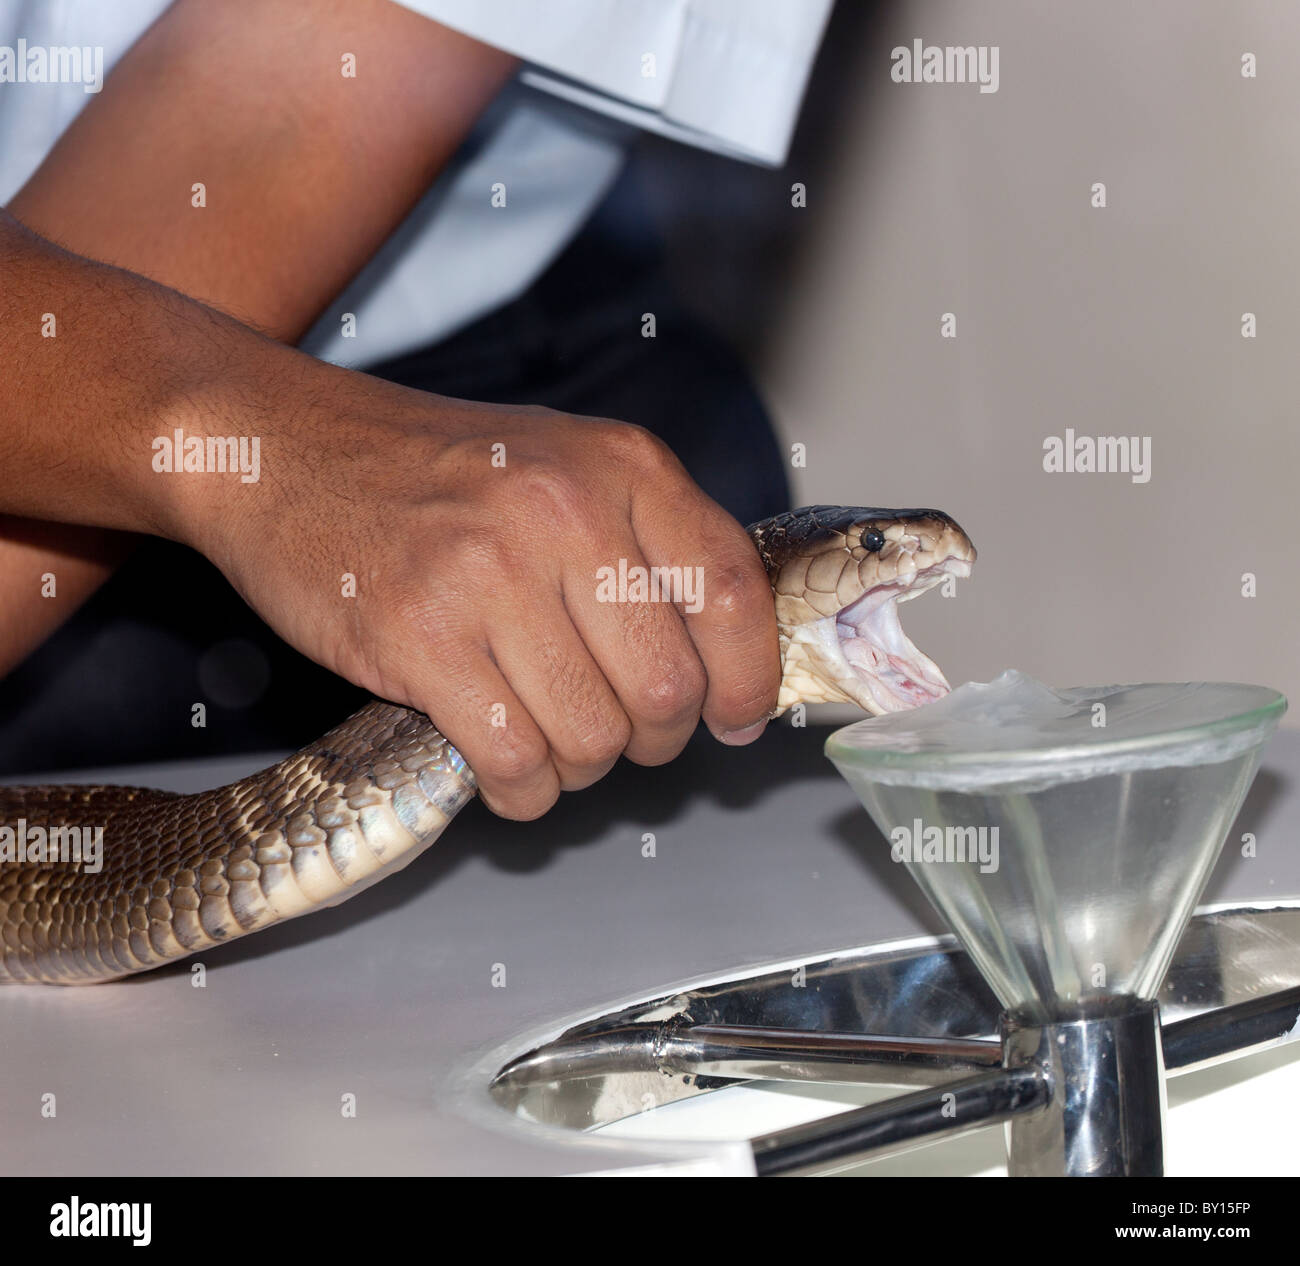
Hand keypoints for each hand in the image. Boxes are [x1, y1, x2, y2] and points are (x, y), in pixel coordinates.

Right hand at [179, 350, 780, 818]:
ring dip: (582, 767)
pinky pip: (515, 761)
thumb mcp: (564, 467)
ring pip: (593, 738)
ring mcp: (488, 574)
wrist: (282, 450)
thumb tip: (723, 663)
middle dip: (656, 738)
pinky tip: (511, 772)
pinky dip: (525, 792)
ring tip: (551, 741)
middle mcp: (566, 512)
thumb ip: (647, 545)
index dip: (749, 676)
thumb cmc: (434, 472)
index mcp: (621, 466)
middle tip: (621, 733)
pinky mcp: (418, 638)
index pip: (732, 591)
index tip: (736, 716)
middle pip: (667, 688)